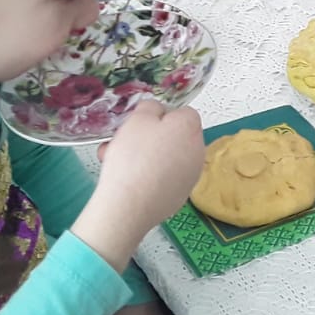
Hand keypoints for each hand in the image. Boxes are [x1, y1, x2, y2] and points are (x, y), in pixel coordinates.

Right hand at [72, 101, 204, 270]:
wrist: (128, 206)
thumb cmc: (133, 157)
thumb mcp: (138, 118)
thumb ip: (150, 107)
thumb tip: (157, 112)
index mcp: (191, 127)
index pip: (182, 112)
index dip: (160, 116)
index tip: (141, 124)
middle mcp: (198, 150)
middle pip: (173, 136)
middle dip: (149, 138)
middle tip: (124, 142)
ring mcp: (190, 176)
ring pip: (166, 158)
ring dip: (145, 157)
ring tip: (117, 162)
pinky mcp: (180, 196)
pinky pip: (164, 178)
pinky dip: (149, 177)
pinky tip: (127, 181)